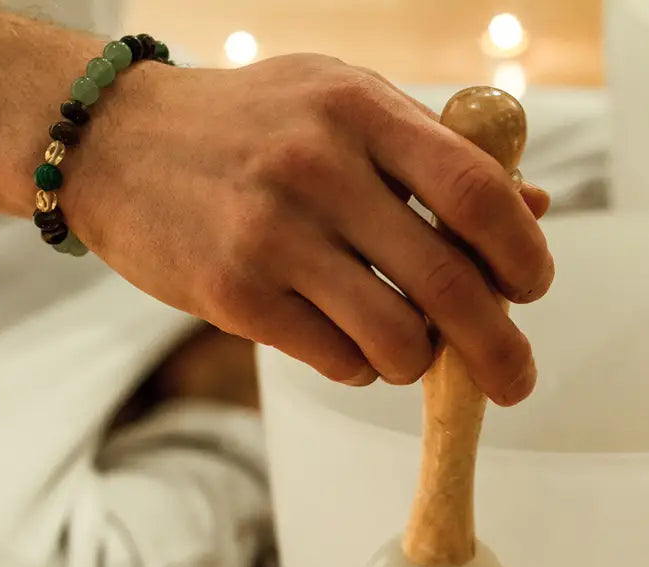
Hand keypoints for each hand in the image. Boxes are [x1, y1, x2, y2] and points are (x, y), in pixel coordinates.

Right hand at [66, 55, 553, 405]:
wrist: (115, 140)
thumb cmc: (257, 125)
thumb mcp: (348, 104)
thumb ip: (439, 153)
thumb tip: (532, 209)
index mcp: (362, 111)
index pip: (477, 193)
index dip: (523, 253)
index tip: (532, 286)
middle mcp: (319, 168)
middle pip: (450, 284)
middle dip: (500, 349)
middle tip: (516, 380)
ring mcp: (272, 234)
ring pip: (397, 340)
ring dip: (419, 360)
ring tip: (406, 343)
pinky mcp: (233, 293)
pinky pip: (338, 361)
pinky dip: (361, 367)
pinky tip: (344, 338)